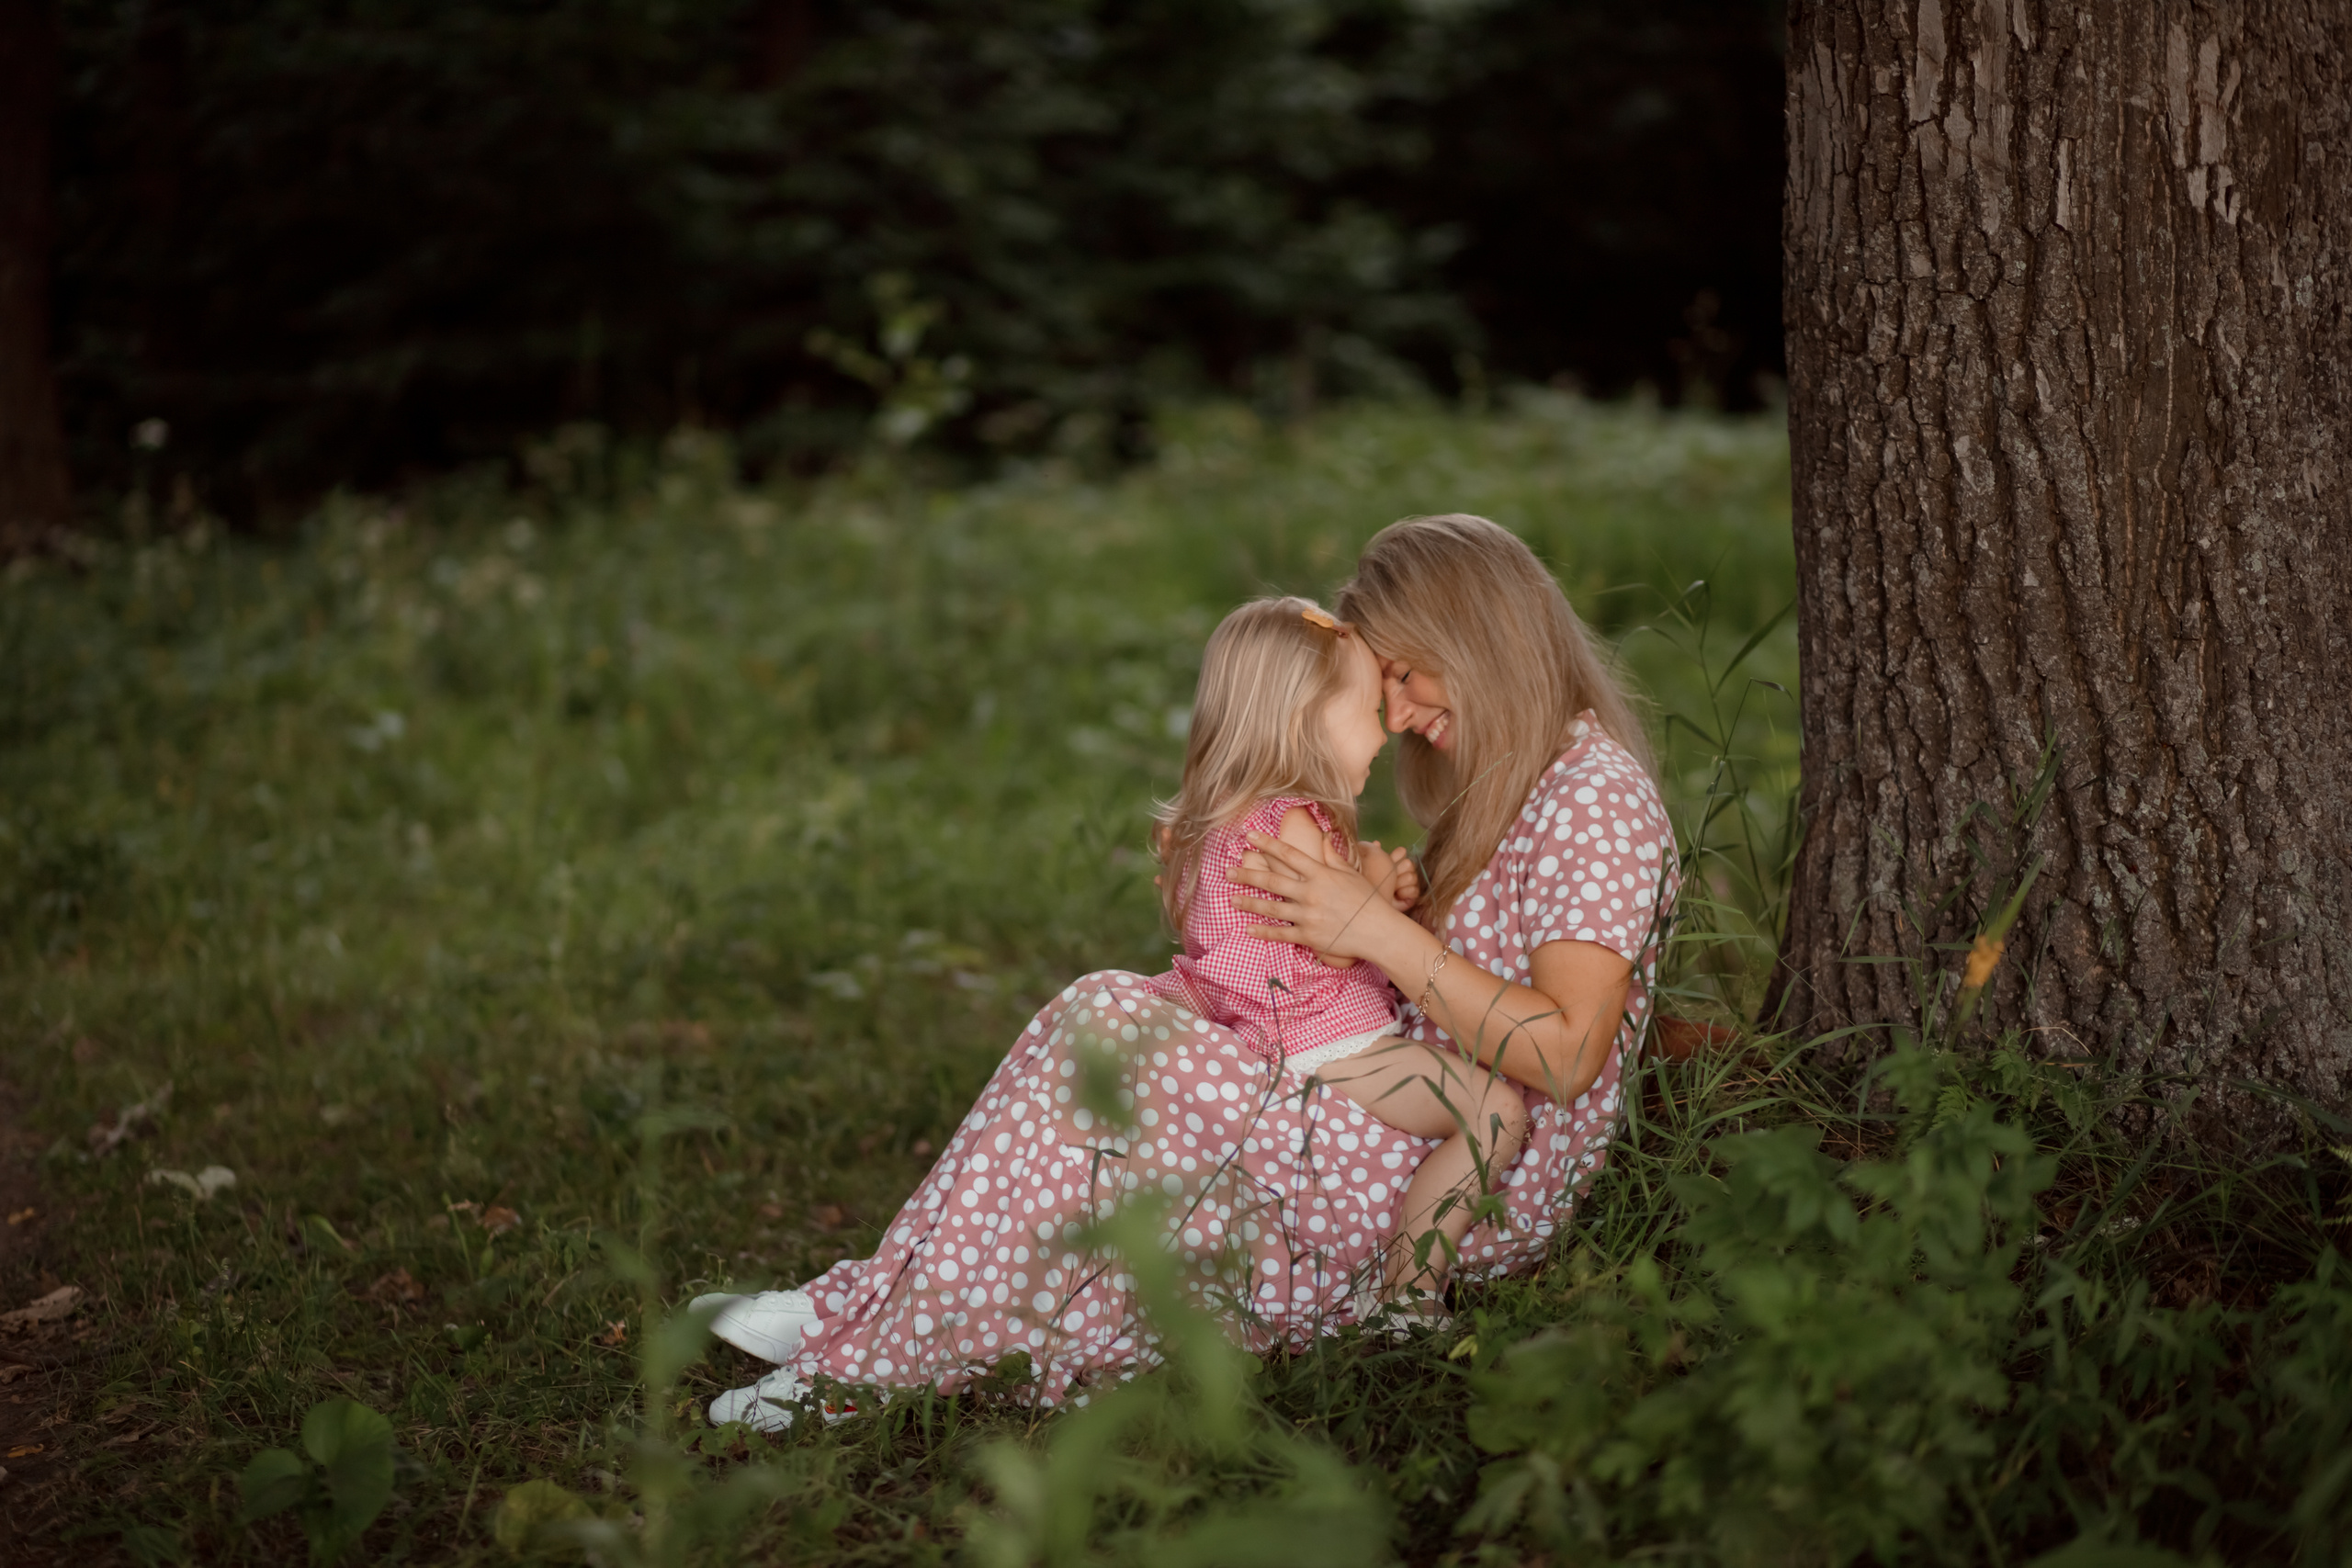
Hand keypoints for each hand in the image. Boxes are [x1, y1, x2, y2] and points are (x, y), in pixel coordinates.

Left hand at [1228, 829, 1408, 961]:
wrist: (1379, 931)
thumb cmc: (1368, 900)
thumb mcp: (1351, 874)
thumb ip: (1333, 857)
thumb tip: (1323, 838)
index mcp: (1320, 874)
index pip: (1288, 854)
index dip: (1267, 844)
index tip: (1249, 836)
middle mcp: (1310, 892)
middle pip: (1272, 880)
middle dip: (1248, 875)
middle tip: (1228, 871)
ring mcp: (1308, 915)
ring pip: (1271, 907)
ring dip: (1249, 902)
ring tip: (1231, 899)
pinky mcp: (1309, 936)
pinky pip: (1281, 933)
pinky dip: (1263, 931)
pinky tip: (1248, 928)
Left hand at [1354, 840, 1421, 911]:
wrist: (1368, 904)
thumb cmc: (1367, 885)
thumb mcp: (1369, 866)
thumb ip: (1374, 853)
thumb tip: (1377, 843)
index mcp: (1390, 864)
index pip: (1401, 853)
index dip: (1398, 855)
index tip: (1391, 860)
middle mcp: (1399, 873)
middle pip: (1409, 864)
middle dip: (1399, 871)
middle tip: (1390, 878)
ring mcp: (1405, 885)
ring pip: (1413, 877)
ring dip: (1401, 883)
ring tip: (1392, 888)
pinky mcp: (1410, 898)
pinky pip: (1415, 890)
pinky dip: (1406, 892)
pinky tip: (1398, 895)